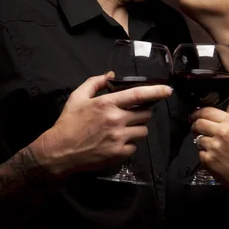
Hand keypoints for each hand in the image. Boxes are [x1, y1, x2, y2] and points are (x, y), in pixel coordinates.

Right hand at [30, 73, 171, 177]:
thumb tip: (111, 74)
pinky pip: (135, 146)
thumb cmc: (68, 122)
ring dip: (136, 129)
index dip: (156, 91)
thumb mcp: (77, 97)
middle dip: (141, 113)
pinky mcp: (119, 153)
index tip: (168, 90)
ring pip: (143, 131)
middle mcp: (116, 119)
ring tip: (122, 129)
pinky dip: (129, 144)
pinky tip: (116, 142)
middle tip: (130, 115)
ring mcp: (119, 138)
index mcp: (107, 104)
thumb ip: (95, 82)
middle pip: (145, 114)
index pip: (138, 95)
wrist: (59, 151)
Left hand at [191, 107, 228, 196]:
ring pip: (197, 139)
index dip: (197, 113)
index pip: (207, 111)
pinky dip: (205, 155)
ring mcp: (213, 146)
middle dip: (195, 126)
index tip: (193, 116)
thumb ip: (222, 122)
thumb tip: (203, 117)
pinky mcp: (208, 159)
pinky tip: (215, 159)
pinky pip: (200, 153)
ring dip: (202, 143)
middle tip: (196, 130)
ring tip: (214, 149)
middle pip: (198, 123)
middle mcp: (221, 132)